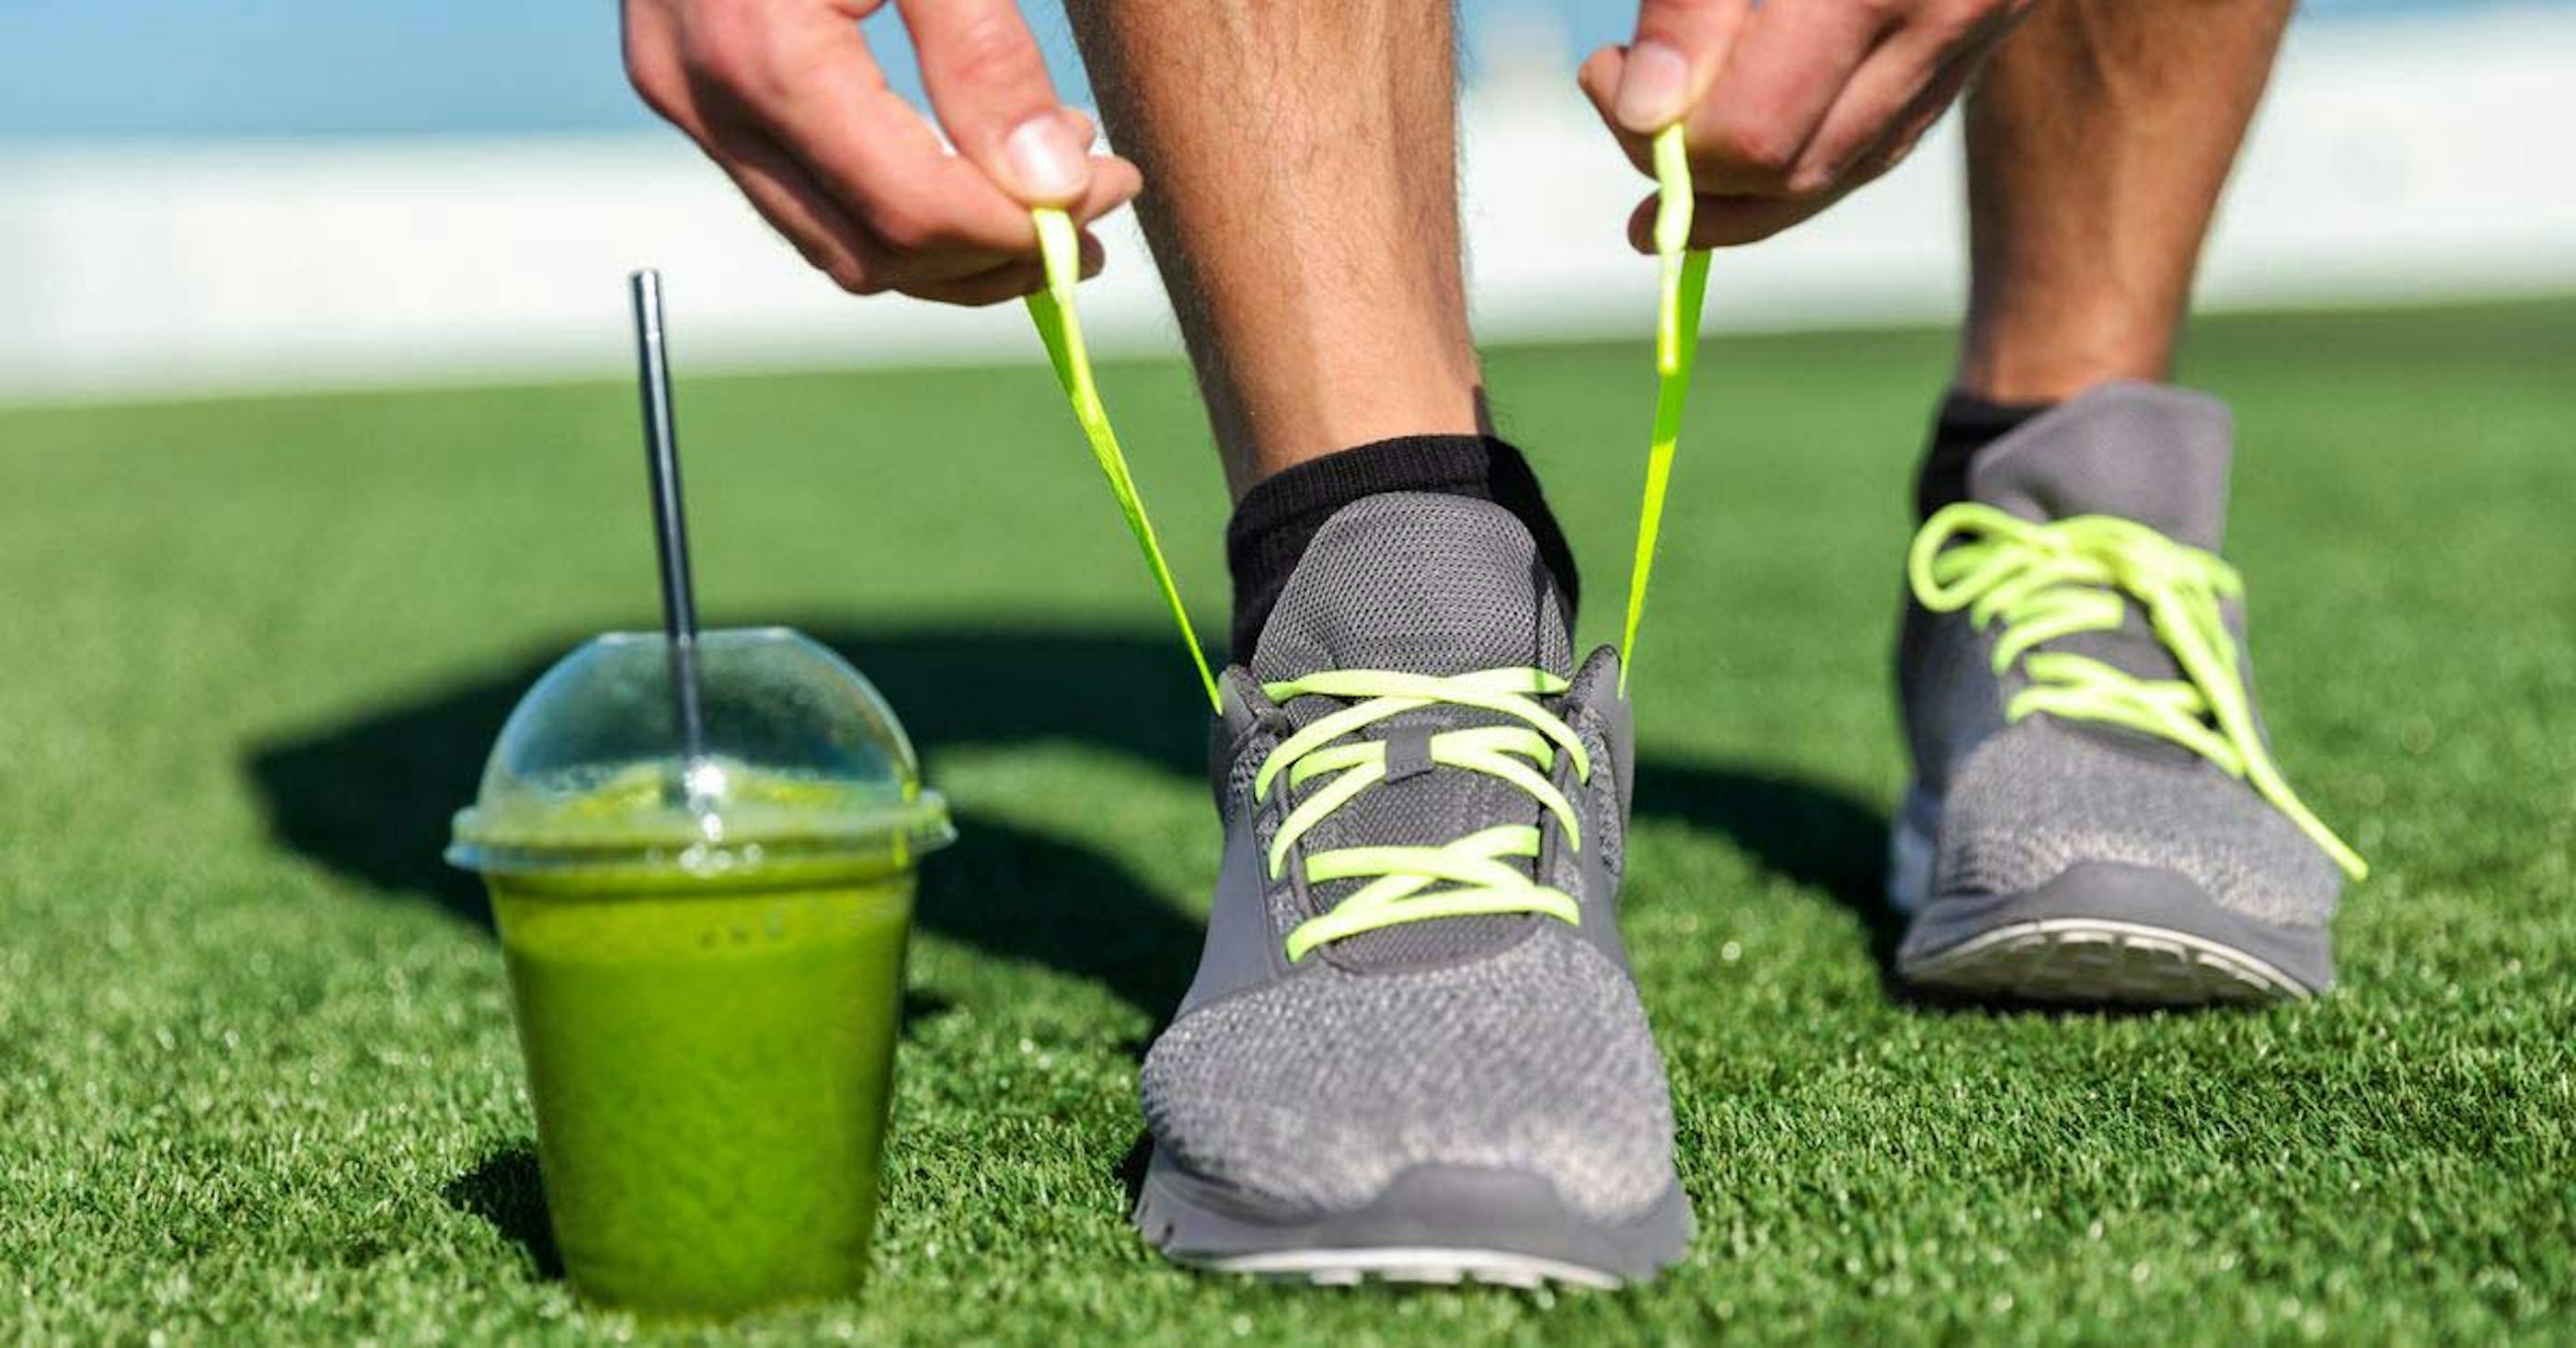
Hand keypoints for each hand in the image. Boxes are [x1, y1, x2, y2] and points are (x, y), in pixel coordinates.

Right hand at [623, 0, 1142, 304]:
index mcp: (761, 51)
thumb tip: (1054, 188)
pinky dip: (896, 207)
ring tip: (1046, 192)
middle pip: (873, 254)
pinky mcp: (695, 94)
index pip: (912, 210)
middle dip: (995, 254)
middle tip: (1093, 206)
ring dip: (951, 246)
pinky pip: (806, 198)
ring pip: (836, 246)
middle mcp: (705, 97)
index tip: (1113, 188)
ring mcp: (689, 102)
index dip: (1025, 229)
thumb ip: (983, 53)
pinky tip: (970, 162)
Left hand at [1582, 0, 2031, 248]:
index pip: (1757, 128)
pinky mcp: (1974, 41)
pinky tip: (1734, 168)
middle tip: (1621, 100)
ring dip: (1740, 187)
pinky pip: (1881, 138)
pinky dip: (1801, 157)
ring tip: (1657, 164)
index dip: (1660, 130)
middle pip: (1795, 168)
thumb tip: (1647, 112)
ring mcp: (1975, 36)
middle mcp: (1946, 16)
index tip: (1604, 68)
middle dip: (1691, 161)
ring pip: (1843, 171)